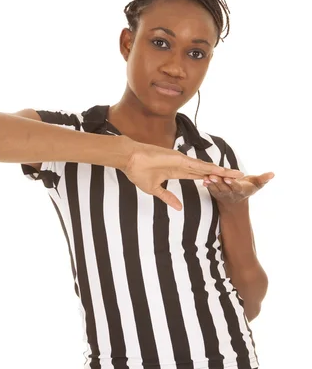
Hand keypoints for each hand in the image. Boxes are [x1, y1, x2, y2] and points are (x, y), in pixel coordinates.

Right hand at [123, 140, 245, 210]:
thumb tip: (178, 208)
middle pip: (207, 171)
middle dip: (222, 175)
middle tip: (238, 178)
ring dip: (222, 172)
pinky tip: (222, 171)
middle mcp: (183, 165)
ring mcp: (182, 161)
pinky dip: (211, 168)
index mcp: (177, 172)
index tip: (222, 183)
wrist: (129, 160)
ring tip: (237, 174)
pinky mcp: (180, 159)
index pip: (199, 176)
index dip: (211, 179)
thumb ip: (168, 197)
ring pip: (207, 168)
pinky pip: (199, 165)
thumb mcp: (154, 190)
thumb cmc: (138, 172)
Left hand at [203, 172, 274, 203]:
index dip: (232, 183)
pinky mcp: (215, 192)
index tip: (228, 179)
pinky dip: (207, 184)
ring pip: (216, 188)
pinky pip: (210, 188)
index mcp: (240, 190)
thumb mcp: (257, 184)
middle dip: (218, 182)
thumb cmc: (248, 188)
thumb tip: (273, 174)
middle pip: (224, 187)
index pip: (236, 187)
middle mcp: (230, 193)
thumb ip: (264, 179)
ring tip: (206, 177)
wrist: (236, 200)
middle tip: (213, 176)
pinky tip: (203, 179)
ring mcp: (222, 193)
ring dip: (211, 183)